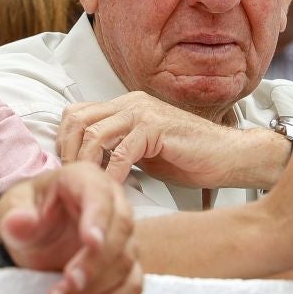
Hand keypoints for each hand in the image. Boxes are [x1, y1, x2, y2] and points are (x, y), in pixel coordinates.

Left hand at [0, 164, 142, 293]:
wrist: (33, 235)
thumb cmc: (27, 213)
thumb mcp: (12, 209)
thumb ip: (15, 216)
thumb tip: (18, 222)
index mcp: (84, 179)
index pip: (99, 194)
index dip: (98, 218)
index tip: (90, 243)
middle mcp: (112, 203)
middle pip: (121, 230)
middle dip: (95, 262)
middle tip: (69, 282)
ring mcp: (123, 235)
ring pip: (125, 261)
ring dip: (95, 287)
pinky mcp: (125, 264)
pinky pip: (132, 284)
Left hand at [57, 90, 288, 188]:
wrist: (228, 156)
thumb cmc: (188, 157)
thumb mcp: (142, 151)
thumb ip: (116, 150)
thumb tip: (88, 166)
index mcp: (125, 105)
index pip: (77, 114)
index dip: (64, 141)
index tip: (66, 168)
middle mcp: (131, 103)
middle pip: (78, 120)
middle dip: (68, 152)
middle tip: (71, 180)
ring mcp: (144, 113)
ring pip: (96, 134)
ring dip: (86, 164)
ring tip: (87, 187)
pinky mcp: (157, 128)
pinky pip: (123, 151)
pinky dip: (113, 174)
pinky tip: (112, 190)